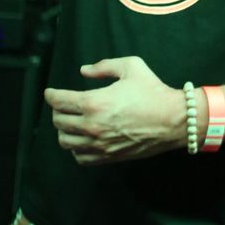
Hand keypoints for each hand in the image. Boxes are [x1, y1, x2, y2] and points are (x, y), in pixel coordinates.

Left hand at [44, 56, 187, 164]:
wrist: (174, 119)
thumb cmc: (153, 92)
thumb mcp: (130, 66)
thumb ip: (103, 66)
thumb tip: (84, 70)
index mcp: (94, 102)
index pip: (58, 101)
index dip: (51, 95)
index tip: (51, 93)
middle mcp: (92, 126)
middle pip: (58, 121)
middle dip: (57, 111)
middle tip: (64, 105)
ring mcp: (99, 144)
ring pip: (65, 142)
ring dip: (64, 131)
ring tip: (72, 123)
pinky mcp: (108, 156)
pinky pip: (80, 158)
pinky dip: (77, 149)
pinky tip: (83, 139)